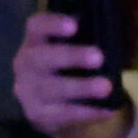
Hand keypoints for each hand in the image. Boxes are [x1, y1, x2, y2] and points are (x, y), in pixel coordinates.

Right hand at [12, 11, 129, 137]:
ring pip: (52, 89)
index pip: (37, 25)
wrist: (48, 102)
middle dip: (71, 56)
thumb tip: (112, 34)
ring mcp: (27, 90)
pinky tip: (106, 110)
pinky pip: (61, 113)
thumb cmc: (67, 63)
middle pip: (42, 58)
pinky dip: (86, 111)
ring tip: (106, 87)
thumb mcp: (73, 45)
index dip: (53, 24)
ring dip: (81, 87)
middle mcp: (25, 62)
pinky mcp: (35, 113)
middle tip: (99, 57)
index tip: (74, 26)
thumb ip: (86, 36)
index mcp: (35, 38)